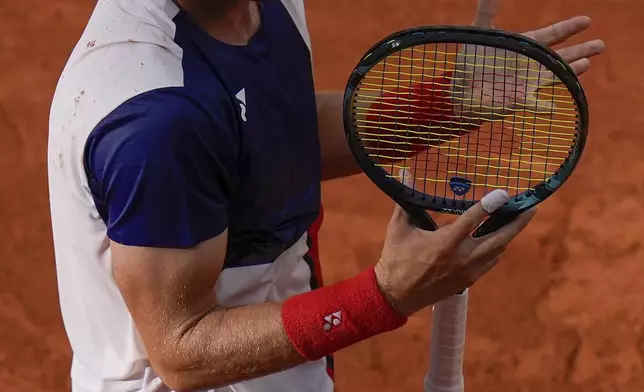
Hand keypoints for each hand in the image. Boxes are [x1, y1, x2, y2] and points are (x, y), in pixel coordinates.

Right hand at [374, 169, 535, 315]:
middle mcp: (462, 258)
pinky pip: (491, 261)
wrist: (396, 295)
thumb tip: (406, 173)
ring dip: (509, 234)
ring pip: (498, 250)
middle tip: (531, 207)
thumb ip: (405, 200)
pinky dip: (497, 248)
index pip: (474, 219)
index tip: (505, 192)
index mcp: (445, 243)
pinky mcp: (468, 280)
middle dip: (517, 222)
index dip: (491, 204)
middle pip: (499, 238)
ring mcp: (468, 271)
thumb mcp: (398, 228)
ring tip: (518, 219)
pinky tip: (499, 238)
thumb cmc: (395, 258)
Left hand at [452, 0, 605, 119]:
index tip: (586, 20)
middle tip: (600, 44)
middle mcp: (531, 64)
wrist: (461, 88)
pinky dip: (541, 106)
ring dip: (570, 71)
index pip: (550, 35)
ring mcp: (527, 83)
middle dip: (580, 50)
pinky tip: (553, 107)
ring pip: (554, 76)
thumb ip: (487, 11)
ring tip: (587, 63)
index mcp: (525, 46)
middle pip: (560, 56)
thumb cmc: (472, 60)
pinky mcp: (518, 100)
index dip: (568, 28)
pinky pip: (533, 104)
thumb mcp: (480, 32)